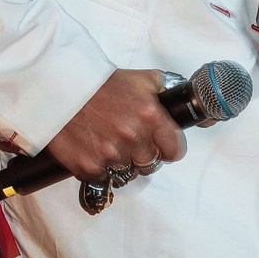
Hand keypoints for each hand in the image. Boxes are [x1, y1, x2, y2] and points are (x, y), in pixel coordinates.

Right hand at [44, 70, 186, 183]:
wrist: (61, 87)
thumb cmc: (103, 83)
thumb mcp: (144, 79)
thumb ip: (169, 95)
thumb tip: (197, 113)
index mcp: (150, 115)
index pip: (176, 150)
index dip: (169, 147)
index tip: (161, 144)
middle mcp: (132, 137)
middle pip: (151, 163)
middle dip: (144, 153)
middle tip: (129, 139)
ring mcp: (110, 155)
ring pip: (128, 173)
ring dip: (122, 161)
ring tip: (109, 141)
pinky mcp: (89, 167)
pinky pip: (104, 177)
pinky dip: (101, 167)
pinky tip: (94, 148)